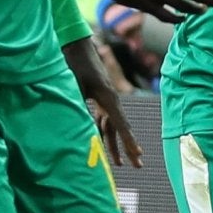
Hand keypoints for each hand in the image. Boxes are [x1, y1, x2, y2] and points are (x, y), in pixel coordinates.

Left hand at [69, 40, 141, 165]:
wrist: (77, 47)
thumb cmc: (75, 64)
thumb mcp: (73, 84)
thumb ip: (77, 104)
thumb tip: (77, 125)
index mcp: (107, 97)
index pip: (120, 123)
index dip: (128, 141)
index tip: (136, 154)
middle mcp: (110, 100)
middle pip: (121, 128)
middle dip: (129, 148)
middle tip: (138, 165)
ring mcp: (106, 100)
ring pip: (113, 127)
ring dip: (116, 145)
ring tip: (122, 164)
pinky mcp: (100, 99)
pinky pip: (105, 121)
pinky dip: (105, 135)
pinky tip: (105, 146)